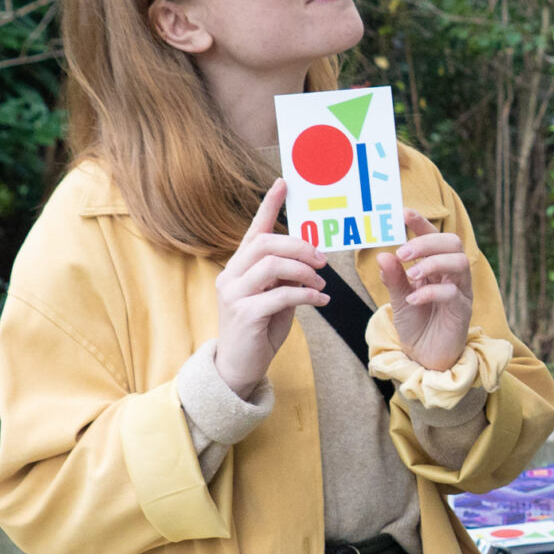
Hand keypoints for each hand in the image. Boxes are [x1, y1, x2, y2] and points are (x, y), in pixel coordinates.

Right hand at [214, 183, 328, 399]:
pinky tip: (321, 302)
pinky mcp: (245, 314)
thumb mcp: (276, 299)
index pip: (254, 231)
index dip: (269, 206)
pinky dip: (307, 296)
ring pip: (272, 264)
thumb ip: (286, 278)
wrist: (239, 369)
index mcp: (238, 268)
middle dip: (300, 246)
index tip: (284, 184)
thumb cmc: (259, 331)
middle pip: (266, 244)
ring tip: (321, 286)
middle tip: (323, 261)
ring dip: (304, 271)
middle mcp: (231, 276)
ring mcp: (234, 294)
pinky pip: (281, 294)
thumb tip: (308, 261)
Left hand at [377, 213, 475, 371]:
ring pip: (459, 263)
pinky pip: (452, 293)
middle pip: (453, 243)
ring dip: (432, 263)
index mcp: (436, 267)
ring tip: (411, 275)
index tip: (403, 213)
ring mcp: (460, 292)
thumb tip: (383, 255)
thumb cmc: (415, 326)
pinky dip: (430, 293)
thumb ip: (393, 278)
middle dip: (427, 242)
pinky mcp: (462, 311)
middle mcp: (452, 275)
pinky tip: (413, 299)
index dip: (422, 223)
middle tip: (402, 252)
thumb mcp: (398, 299)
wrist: (424, 358)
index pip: (435, 237)